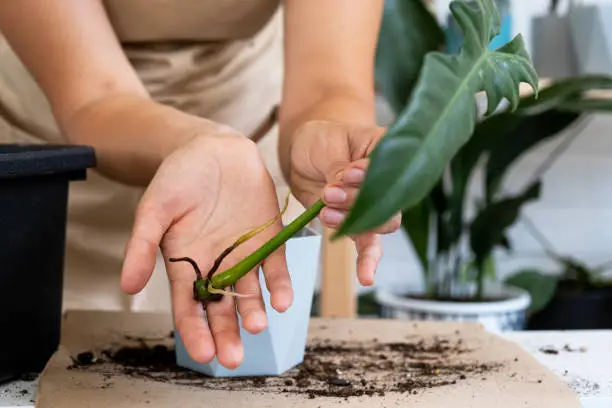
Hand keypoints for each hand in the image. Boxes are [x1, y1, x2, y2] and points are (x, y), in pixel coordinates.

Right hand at [120, 132, 290, 368]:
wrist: (214, 148)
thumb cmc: (179, 178)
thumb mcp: (154, 210)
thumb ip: (141, 246)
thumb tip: (127, 286)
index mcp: (186, 263)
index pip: (188, 305)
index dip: (194, 330)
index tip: (203, 353)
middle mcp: (216, 264)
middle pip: (220, 308)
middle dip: (226, 333)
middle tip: (232, 358)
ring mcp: (244, 254)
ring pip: (249, 293)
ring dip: (253, 312)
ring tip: (256, 326)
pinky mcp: (268, 240)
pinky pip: (276, 268)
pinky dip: (280, 285)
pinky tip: (282, 300)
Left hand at [288, 120, 400, 284]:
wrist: (304, 153)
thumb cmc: (321, 139)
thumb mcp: (328, 146)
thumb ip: (337, 169)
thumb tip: (340, 188)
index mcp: (387, 152)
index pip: (390, 169)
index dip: (371, 177)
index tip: (348, 172)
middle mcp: (386, 182)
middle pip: (387, 202)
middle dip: (357, 202)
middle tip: (331, 193)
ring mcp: (373, 205)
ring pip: (378, 224)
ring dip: (351, 222)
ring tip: (326, 212)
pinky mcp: (355, 223)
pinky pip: (367, 245)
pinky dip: (367, 261)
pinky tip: (366, 277)